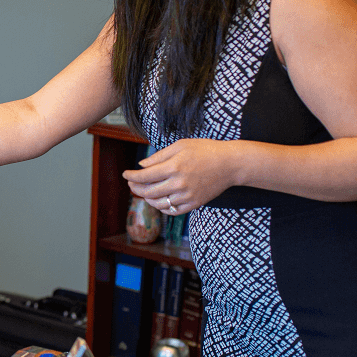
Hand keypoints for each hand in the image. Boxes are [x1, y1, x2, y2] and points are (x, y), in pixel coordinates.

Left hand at [122, 138, 238, 214]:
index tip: (125, 174)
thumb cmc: (205, 150)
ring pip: (159, 203)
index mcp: (174, 167)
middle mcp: (179, 184)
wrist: (230, 164)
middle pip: (149, 191)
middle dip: (136, 187)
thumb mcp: (180, 146)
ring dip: (147, 198)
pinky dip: (162, 207)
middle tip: (132, 183)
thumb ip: (159, 156)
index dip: (132, 176)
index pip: (145, 176)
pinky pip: (173, 210)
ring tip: (144, 191)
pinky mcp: (195, 204)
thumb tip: (142, 166)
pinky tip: (159, 200)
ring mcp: (187, 196)